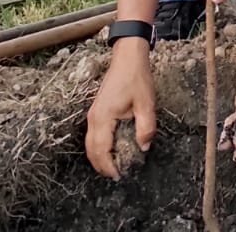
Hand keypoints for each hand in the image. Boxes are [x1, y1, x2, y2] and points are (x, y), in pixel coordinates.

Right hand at [85, 39, 155, 179]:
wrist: (127, 58)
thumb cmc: (136, 78)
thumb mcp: (146, 104)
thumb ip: (146, 127)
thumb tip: (143, 147)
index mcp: (103, 117)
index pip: (101, 150)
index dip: (108, 166)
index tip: (119, 176)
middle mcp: (94, 118)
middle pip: (91, 150)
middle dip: (101, 166)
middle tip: (116, 176)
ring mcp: (93, 114)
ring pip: (90, 143)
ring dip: (99, 157)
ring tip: (113, 166)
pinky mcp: (97, 111)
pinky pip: (93, 135)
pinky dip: (98, 147)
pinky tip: (111, 150)